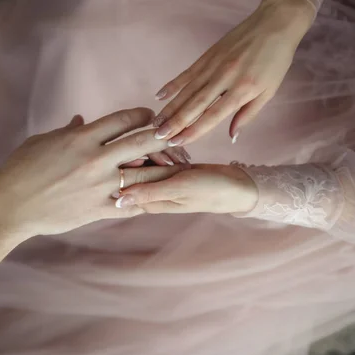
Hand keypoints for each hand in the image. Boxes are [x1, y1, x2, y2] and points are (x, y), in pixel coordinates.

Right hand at [0, 108, 186, 243]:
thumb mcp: (42, 142)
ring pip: (144, 174)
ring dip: (163, 168)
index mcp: (82, 138)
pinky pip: (131, 205)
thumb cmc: (21, 169)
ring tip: (174, 166)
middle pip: (142, 142)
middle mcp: (96, 159)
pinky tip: (152, 197)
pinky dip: (144, 200)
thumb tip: (81, 119)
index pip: (123, 119)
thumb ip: (67, 131)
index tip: (150, 116)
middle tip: (172, 136)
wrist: (11, 206)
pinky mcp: (98, 209)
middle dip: (162, 136)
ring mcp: (99, 186)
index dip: (142, 115)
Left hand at [116, 164, 257, 214]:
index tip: (139, 159)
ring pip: (146, 161)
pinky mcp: (171, 169)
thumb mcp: (178, 189)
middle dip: (145, 158)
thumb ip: (149, 193)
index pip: (124, 185)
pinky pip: (160, 157)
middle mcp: (152, 192)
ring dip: (159, 154)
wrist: (236, 185)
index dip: (128, 169)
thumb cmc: (209, 191)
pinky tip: (181, 153)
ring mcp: (162, 180)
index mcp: (150, 202)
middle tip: (165, 158)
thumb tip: (118, 200)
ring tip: (178, 158)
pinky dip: (168, 152)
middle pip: (133, 171)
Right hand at [153, 0, 314, 144]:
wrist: (275, 22)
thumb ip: (248, 114)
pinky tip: (160, 95)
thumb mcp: (269, 91)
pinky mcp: (208, 55)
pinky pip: (187, 73)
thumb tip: (232, 137)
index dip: (193, 131)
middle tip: (159, 136)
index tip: (178, 142)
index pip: (212, 116)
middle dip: (175, 122)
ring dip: (170, 108)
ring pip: (187, 91)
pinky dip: (172, 84)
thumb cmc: (276, 60)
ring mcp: (213, 65)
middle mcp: (224, 78)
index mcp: (242, 90)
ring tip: (156, 122)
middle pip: (194, 105)